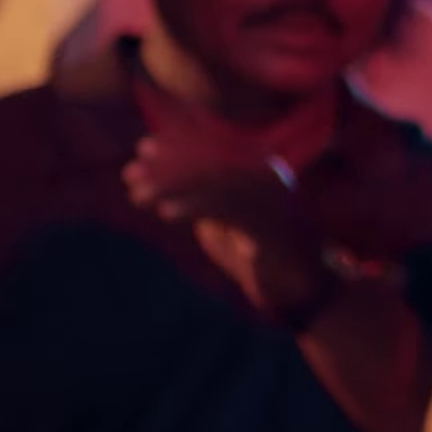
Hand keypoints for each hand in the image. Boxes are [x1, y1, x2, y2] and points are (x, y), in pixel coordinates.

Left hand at [125, 118, 319, 314]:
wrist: (300, 288)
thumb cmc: (259, 251)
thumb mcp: (225, 216)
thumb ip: (201, 194)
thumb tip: (155, 176)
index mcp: (263, 168)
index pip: (216, 146)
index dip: (178, 144)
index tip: (143, 147)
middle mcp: (271, 178)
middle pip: (212, 161)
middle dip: (168, 165)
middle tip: (131, 173)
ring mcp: (274, 202)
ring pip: (215, 183)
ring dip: (172, 186)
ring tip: (138, 196)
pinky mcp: (272, 228)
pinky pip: (227, 210)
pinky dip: (193, 207)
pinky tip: (165, 212)